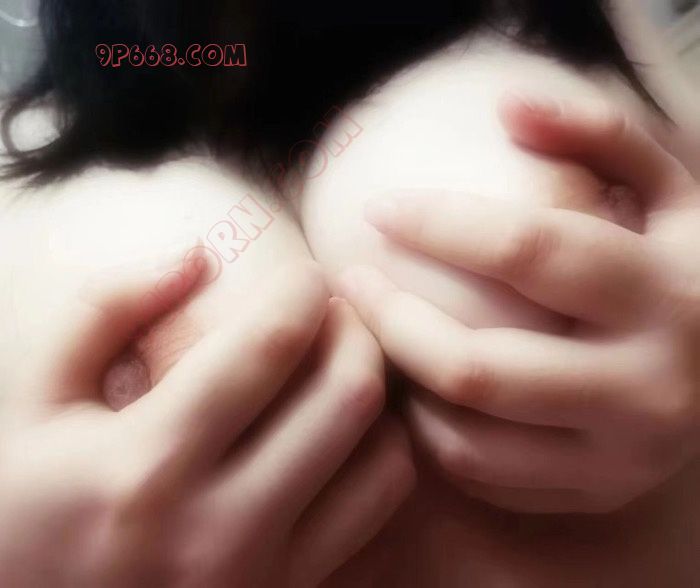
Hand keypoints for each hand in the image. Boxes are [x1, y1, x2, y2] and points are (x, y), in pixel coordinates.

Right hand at [0, 255, 413, 586]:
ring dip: (375, 394)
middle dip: (357, 331)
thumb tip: (197, 259)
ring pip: (381, 456)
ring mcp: (265, 575)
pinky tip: (339, 432)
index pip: (269, 345)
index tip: (304, 277)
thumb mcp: (31, 403)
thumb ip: (101, 313)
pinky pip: (377, 513)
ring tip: (339, 367)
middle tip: (334, 314)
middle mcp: (218, 526)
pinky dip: (380, 456)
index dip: (304, 290)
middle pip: (347, 395)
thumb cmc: (27, 512)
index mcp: (146, 464)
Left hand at [336, 96, 699, 513]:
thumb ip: (600, 134)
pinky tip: (423, 382)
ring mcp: (618, 459)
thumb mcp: (672, 189)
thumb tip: (507, 105)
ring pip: (465, 437)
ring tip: (383, 332)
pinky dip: (431, 428)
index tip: (380, 209)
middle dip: (391, 319)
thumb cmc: (689, 269)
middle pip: (475, 366)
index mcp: (666, 296)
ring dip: (404, 382)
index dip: (437, 225)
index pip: (526, 252)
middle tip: (354, 280)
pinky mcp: (592, 494)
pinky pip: (479, 473)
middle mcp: (647, 391)